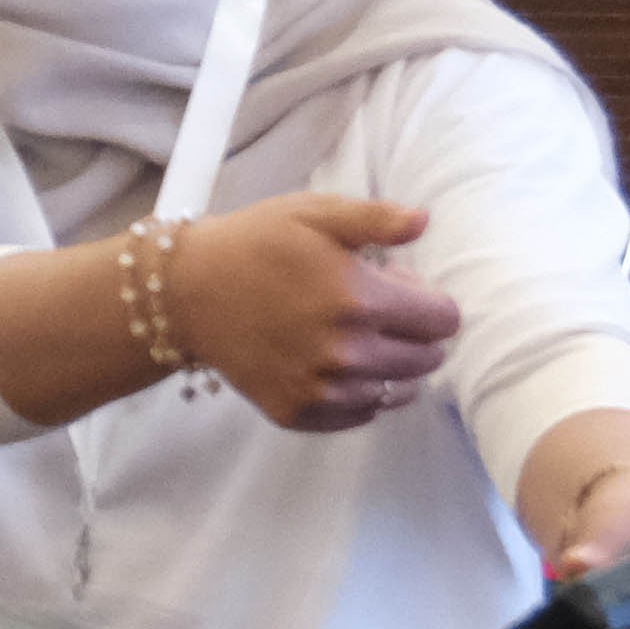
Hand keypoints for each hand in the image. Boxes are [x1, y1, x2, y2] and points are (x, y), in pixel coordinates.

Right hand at [167, 192, 462, 431]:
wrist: (186, 292)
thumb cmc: (255, 244)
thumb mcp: (314, 215)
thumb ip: (376, 219)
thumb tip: (424, 221)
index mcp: (360, 301)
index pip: (444, 320)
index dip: (427, 299)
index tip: (395, 285)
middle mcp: (347, 354)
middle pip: (427, 359)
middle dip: (415, 333)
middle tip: (374, 310)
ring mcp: (322, 390)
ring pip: (399, 391)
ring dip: (390, 365)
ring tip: (355, 337)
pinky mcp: (299, 413)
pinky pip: (361, 413)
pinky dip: (360, 392)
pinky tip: (334, 363)